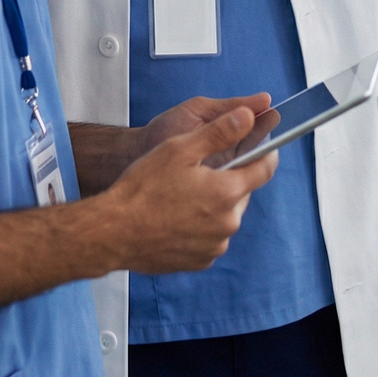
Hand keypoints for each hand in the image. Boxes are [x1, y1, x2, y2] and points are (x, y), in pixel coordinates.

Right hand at [98, 106, 278, 274]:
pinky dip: (200, 226)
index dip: (265, 152)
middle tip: (198, 171)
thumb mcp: (181, 148)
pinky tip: (175, 217)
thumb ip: (220, 131)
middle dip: (228, 179)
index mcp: (227, 192)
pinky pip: (210, 237)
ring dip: (213, 204)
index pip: (265, 169)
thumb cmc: (143, 188)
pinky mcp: (199, 261)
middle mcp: (228, 224)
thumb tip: (248, 115)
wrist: (112, 233)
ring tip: (181, 195)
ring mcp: (214, 246)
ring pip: (225, 216)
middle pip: (242, 192)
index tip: (263, 143)